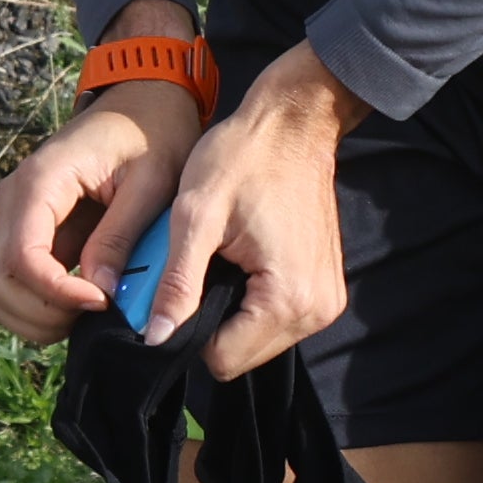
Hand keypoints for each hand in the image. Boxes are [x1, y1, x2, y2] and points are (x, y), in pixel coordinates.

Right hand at [0, 61, 195, 345]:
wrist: (143, 103)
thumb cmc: (153, 133)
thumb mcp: (152, 182)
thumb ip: (121, 235)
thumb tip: (101, 293)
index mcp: (41, 182)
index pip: (22, 259)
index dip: (58, 293)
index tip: (103, 301)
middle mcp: (14, 201)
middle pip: (0, 284)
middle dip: (46, 313)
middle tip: (98, 312)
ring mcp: (15, 218)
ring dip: (39, 316)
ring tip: (92, 309)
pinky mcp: (27, 231)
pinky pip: (17, 283)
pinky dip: (42, 306)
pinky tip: (84, 301)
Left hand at [137, 44, 365, 379]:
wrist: (295, 122)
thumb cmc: (244, 156)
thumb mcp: (196, 215)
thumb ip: (176, 283)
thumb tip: (156, 338)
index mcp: (288, 298)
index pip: (222, 359)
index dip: (185, 331)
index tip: (173, 290)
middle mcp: (316, 311)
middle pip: (240, 355)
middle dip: (207, 322)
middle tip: (195, 268)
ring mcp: (325, 302)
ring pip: (255, 340)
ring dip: (228, 311)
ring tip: (217, 260)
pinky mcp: (323, 289)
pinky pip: (273, 319)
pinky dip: (248, 300)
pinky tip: (238, 261)